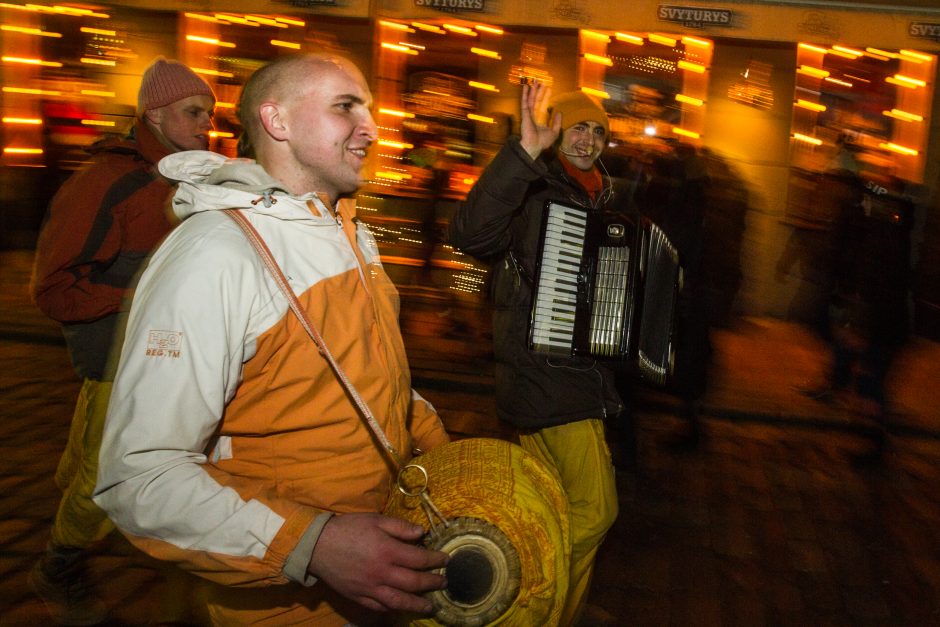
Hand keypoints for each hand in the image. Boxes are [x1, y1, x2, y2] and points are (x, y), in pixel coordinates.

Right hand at [307, 513, 447, 613]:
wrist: (317, 545)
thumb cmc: (348, 528)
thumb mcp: (376, 519)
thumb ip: (400, 527)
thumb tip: (422, 533)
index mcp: (388, 551)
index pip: (420, 559)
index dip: (436, 560)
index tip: (446, 560)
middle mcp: (382, 572)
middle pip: (414, 582)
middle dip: (432, 583)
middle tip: (444, 582)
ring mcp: (370, 588)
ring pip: (399, 601)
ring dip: (418, 604)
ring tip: (430, 606)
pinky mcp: (358, 596)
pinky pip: (379, 607)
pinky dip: (393, 608)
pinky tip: (401, 607)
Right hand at [519, 80, 561, 160]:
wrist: (534, 146)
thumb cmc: (543, 141)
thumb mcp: (554, 132)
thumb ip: (557, 122)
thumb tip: (559, 112)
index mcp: (540, 119)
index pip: (543, 105)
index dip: (546, 97)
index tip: (548, 88)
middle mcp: (534, 116)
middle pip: (537, 100)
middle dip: (539, 91)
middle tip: (542, 81)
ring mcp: (529, 115)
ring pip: (531, 100)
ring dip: (532, 90)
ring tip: (534, 81)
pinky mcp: (525, 114)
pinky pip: (525, 103)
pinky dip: (525, 95)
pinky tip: (526, 87)